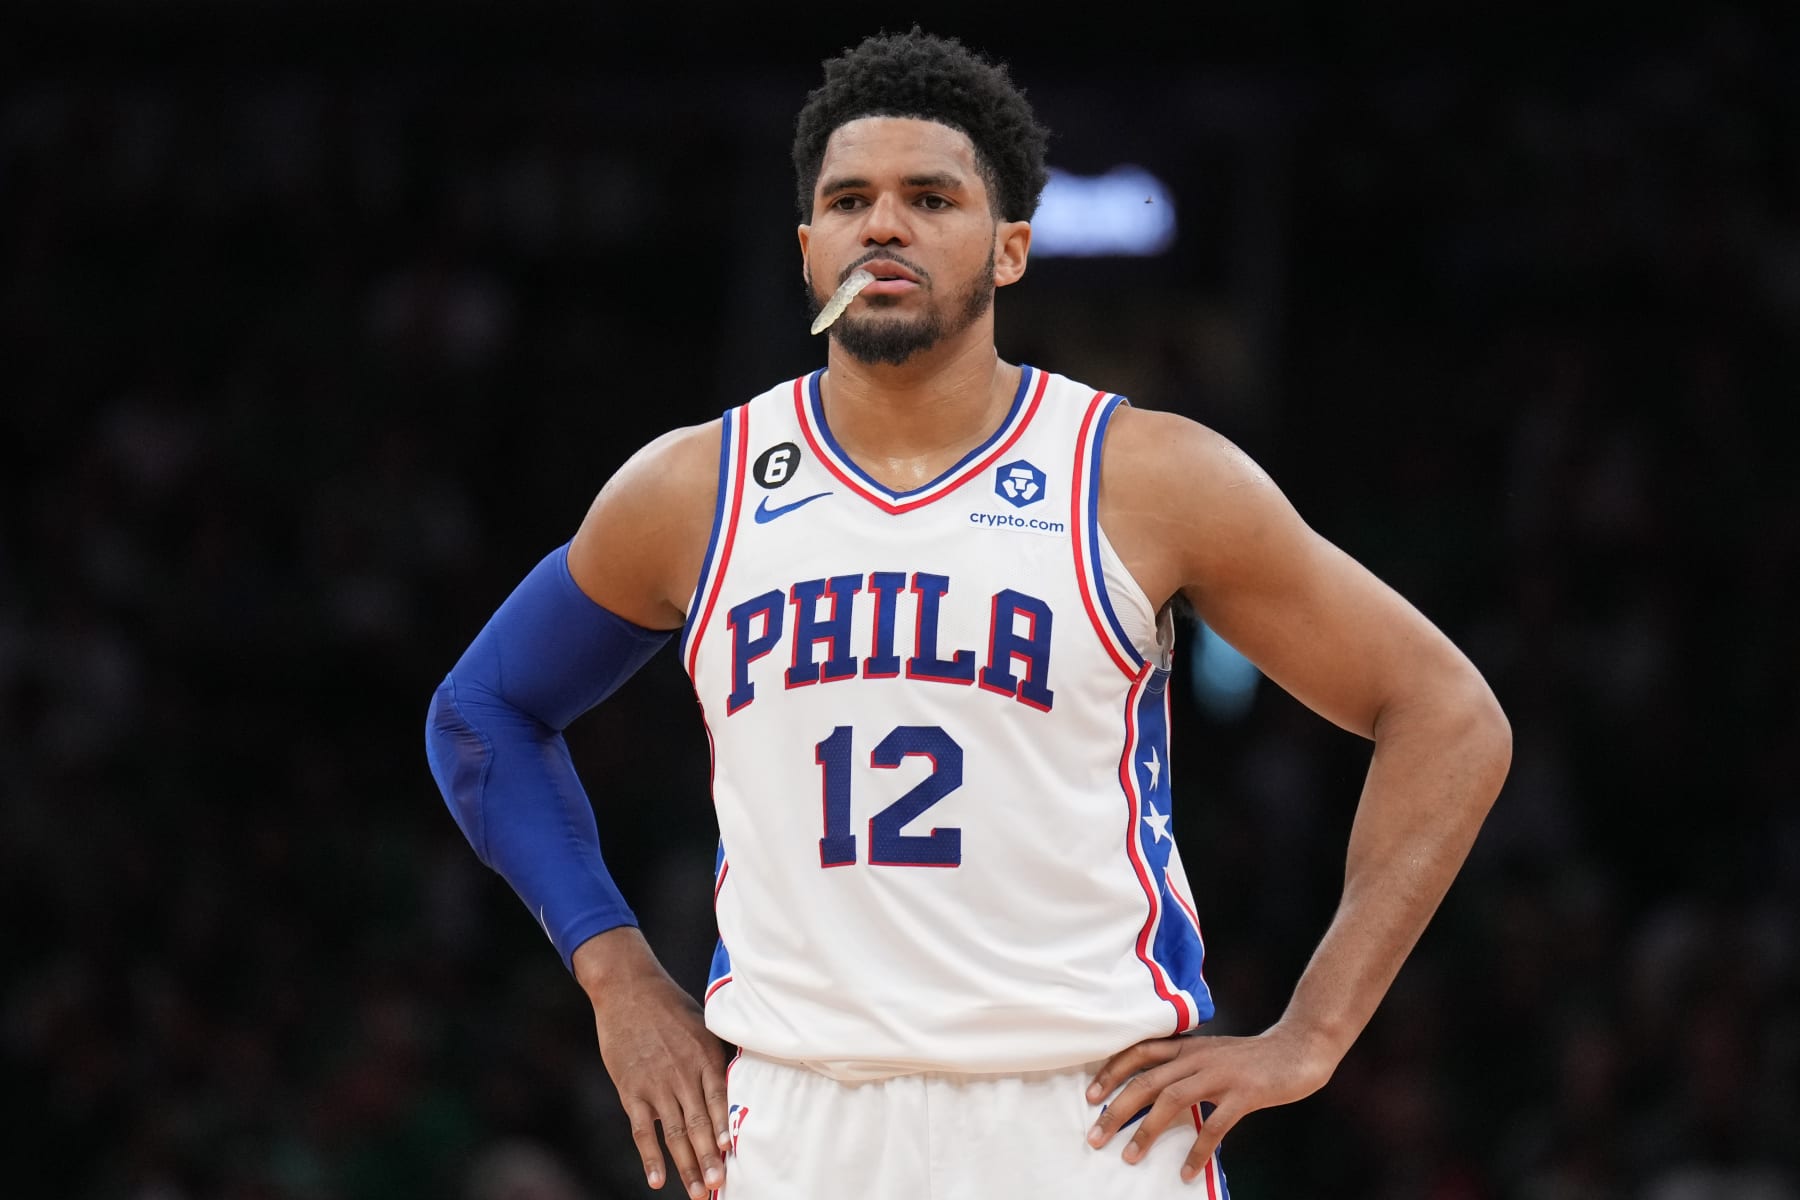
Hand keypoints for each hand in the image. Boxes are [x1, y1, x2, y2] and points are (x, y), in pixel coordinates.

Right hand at [576, 929, 730, 1198]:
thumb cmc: (670, 1006)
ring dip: (686, 1166)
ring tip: (698, 1192)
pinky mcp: (631, 1090)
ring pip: (674, 1133)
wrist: (628, 988)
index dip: (724, 1128)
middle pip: (699, 1123)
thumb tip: (741, 1081)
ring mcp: (656, 1084)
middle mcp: (682, 1073)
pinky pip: (642, 1130)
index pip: (718, 1100)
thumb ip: (718, 1054)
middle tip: (719, 1186)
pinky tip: (657, 1180)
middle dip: (710, 1158)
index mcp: (705, 1056)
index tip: (732, 1153)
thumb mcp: (703, 1024)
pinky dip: (650, 1157)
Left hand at [1084, 1025, 1336, 1181]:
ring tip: (1129, 1157)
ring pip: (1172, 1101)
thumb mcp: (1213, 1053)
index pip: (1139, 1053)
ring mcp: (1220, 1075)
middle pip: (1147, 1082)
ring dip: (1147, 1131)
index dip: (1112, 1072)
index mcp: (1188, 1047)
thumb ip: (1186, 1066)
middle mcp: (1198, 1058)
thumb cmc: (1253, 1057)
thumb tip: (1154, 1091)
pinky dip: (1197, 1150)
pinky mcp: (1244, 1094)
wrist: (1298, 1047)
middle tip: (1095, 1136)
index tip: (1091, 1096)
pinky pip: (1214, 1126)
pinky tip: (1185, 1171)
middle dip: (1117, 1110)